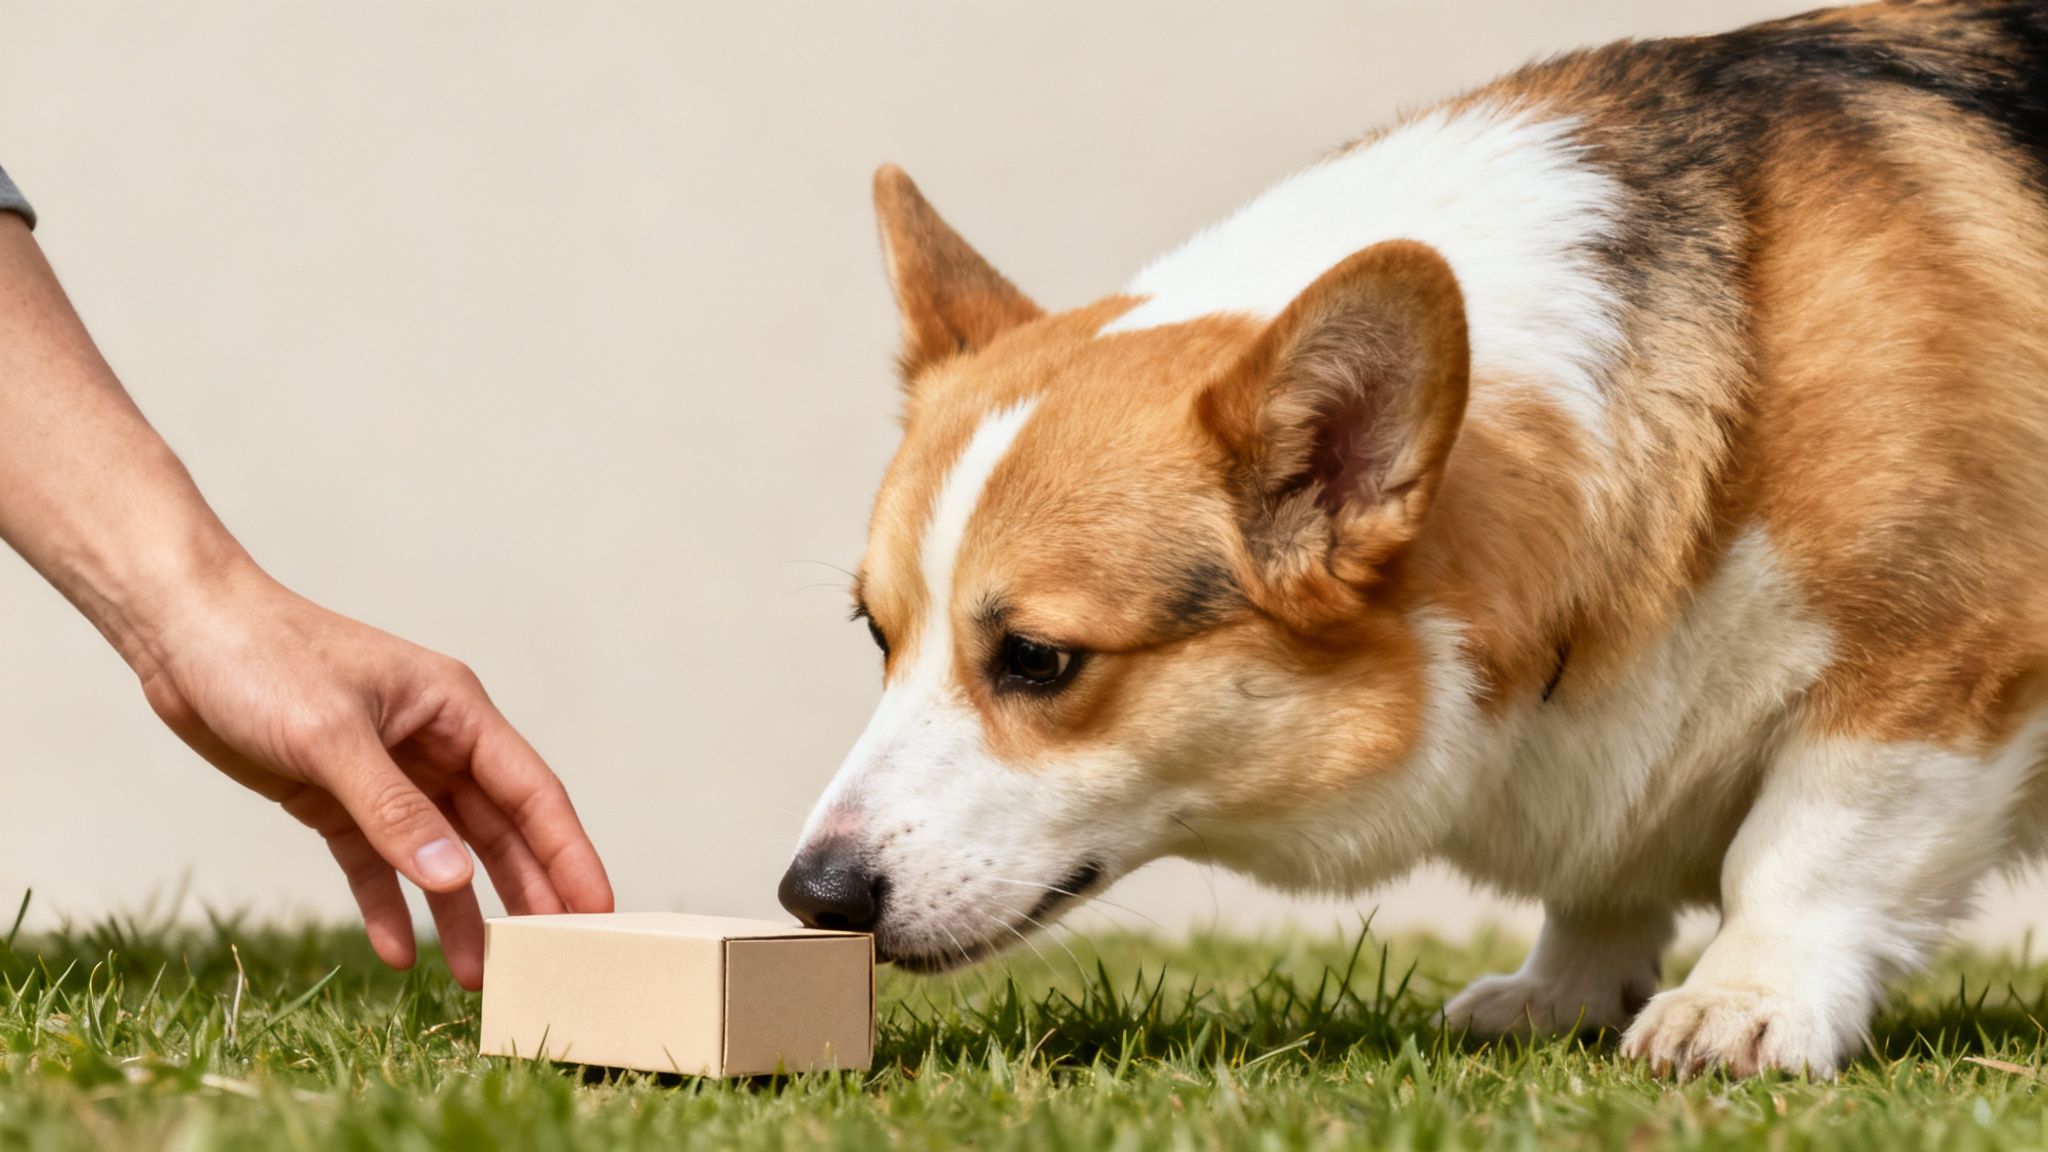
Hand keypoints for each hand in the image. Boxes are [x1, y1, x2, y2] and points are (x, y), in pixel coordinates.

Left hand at [129, 561, 612, 988]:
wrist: (182, 635)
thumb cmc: (264, 658)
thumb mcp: (331, 735)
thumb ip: (394, 811)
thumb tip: (453, 878)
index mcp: (455, 711)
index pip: (531, 792)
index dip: (569, 852)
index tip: (598, 910)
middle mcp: (434, 744)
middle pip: (496, 831)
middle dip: (525, 893)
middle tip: (551, 959)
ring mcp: (388, 773)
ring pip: (440, 855)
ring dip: (458, 912)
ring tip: (476, 976)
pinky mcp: (337, 798)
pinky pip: (375, 862)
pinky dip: (387, 903)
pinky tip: (397, 951)